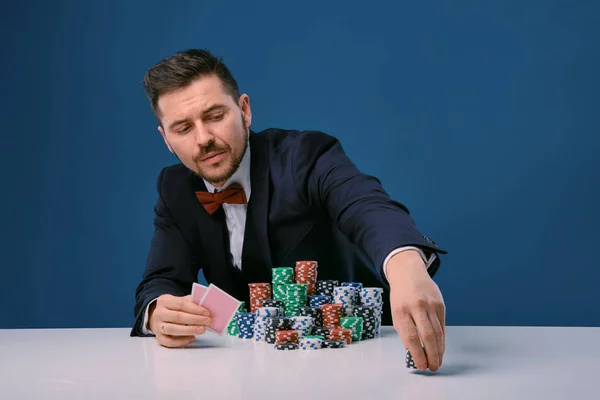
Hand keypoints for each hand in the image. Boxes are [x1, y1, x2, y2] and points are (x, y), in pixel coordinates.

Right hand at [148, 294, 211, 347]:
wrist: (157, 317)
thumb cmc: (173, 309)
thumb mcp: (179, 301)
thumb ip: (191, 302)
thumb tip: (206, 306)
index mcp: (164, 301)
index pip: (181, 304)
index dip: (195, 309)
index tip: (207, 313)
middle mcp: (159, 313)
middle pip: (178, 317)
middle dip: (195, 319)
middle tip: (208, 321)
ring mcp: (157, 326)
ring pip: (173, 329)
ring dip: (190, 330)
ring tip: (202, 329)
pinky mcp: (159, 338)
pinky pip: (169, 342)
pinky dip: (182, 341)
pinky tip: (192, 338)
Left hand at [387, 250, 445, 370]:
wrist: (409, 273)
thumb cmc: (400, 297)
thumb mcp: (396, 313)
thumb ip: (404, 332)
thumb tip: (413, 353)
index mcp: (402, 311)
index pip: (411, 336)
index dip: (417, 353)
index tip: (420, 366)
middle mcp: (417, 307)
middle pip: (427, 335)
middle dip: (432, 355)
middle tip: (433, 367)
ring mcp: (430, 305)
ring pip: (438, 332)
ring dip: (439, 350)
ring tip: (437, 362)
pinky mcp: (440, 304)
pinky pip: (442, 326)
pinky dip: (442, 340)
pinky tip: (441, 349)